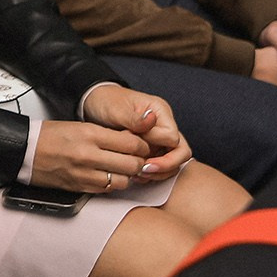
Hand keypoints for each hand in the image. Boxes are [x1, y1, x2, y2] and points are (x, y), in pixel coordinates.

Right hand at [29, 119, 152, 193]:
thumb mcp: (80, 125)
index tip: (142, 147)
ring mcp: (84, 174)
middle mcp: (89, 155)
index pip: (132, 144)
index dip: (143, 147)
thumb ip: (107, 135)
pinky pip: (107, 190)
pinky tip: (108, 177)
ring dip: (126, 176)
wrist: (24, 151)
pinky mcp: (79, 187)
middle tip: (137, 160)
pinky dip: (112, 184)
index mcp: (90, 134)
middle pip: (131, 164)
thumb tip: (132, 141)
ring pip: (122, 181)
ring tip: (122, 170)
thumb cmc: (50, 136)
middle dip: (138, 163)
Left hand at [77, 85, 194, 181]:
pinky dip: (149, 173)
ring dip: (157, 172)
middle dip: (165, 166)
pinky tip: (133, 174)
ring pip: (172, 163)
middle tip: (143, 170)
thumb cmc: (107, 102)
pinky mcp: (151, 148)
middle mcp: (164, 126)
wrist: (96, 103)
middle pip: (181, 153)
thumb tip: (151, 121)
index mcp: (160, 112)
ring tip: (136, 174)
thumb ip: (134, 119)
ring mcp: (159, 138)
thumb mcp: (116, 109)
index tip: (139, 153)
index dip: (158, 148)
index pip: (173, 138)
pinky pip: (159, 165)